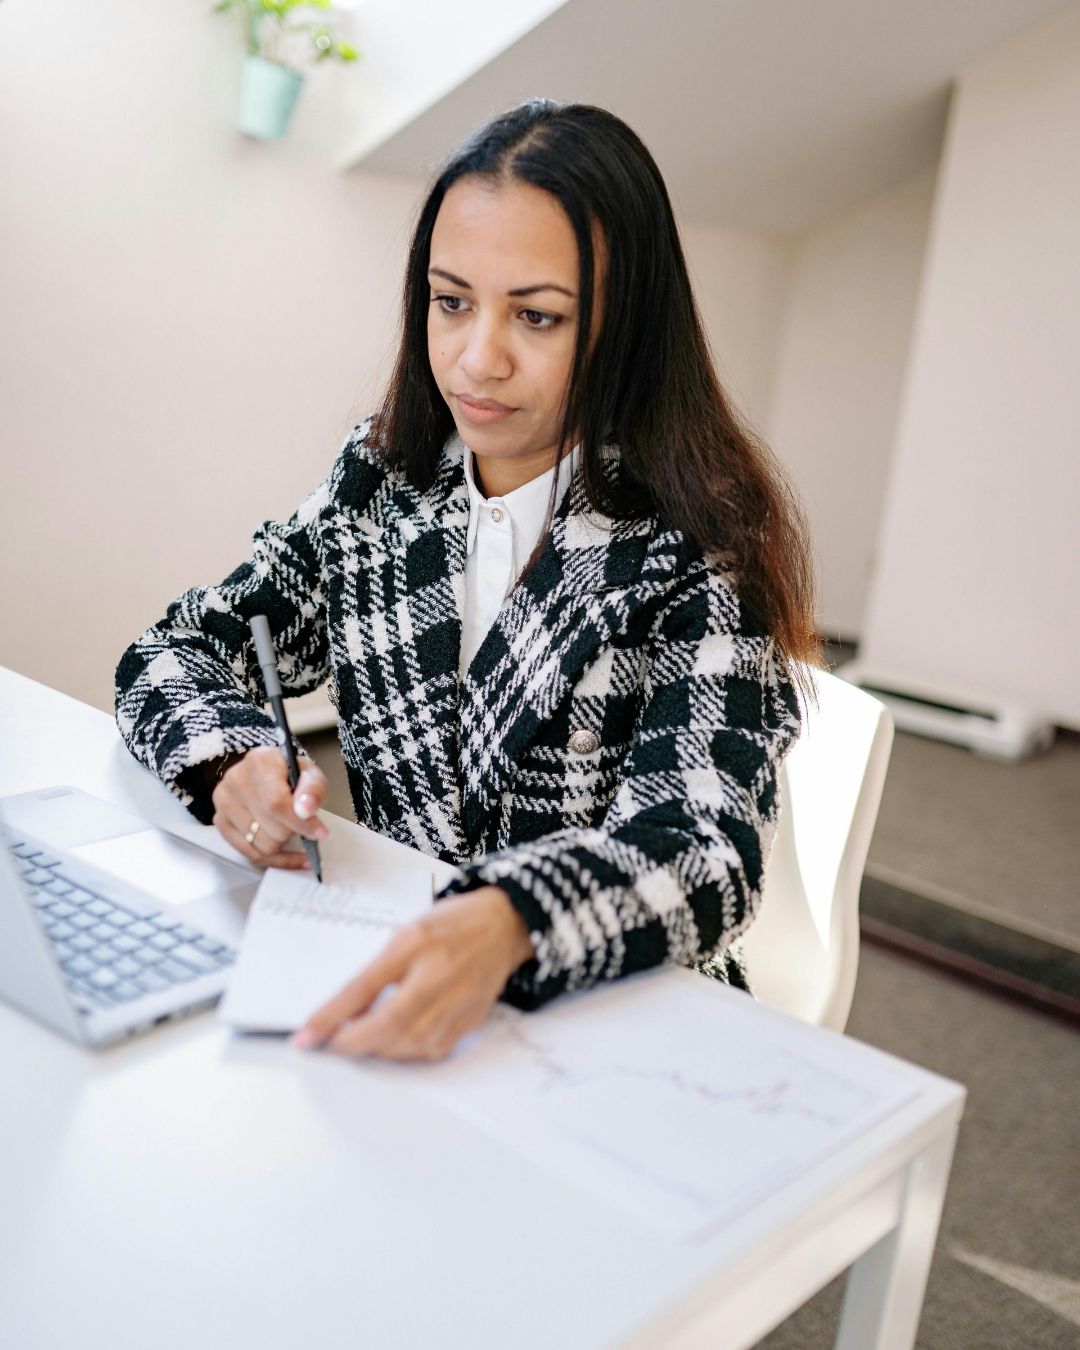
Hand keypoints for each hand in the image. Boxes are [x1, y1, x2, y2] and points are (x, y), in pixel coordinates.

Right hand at [212, 745, 329, 869]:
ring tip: (289, 829)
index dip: (301, 823)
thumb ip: (313, 789)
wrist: (267, 772)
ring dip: (283, 843)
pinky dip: (274, 859)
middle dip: (293, 832)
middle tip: (302, 824)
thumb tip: (306, 810)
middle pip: (270, 828)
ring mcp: (224, 802)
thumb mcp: (310, 773)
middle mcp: (236, 780)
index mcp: (260, 762)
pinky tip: (288, 853)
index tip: (320, 833)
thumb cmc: (289, 773)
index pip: (277, 804)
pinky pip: (249, 853)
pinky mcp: (220, 821)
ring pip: (261, 845)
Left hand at [294, 887, 534, 1061]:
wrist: (504, 925)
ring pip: (411, 1045)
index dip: (332, 1015)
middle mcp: (440, 975)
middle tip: (330, 1044)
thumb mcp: (405, 936)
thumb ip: (376, 973)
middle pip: (391, 1023)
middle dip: (354, 1042)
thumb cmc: (451, 926)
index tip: (305, 1037)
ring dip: (378, 1050)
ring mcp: (460, 1001)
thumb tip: (344, 1012)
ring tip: (359, 1042)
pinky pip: (432, 1051)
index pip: (365, 986)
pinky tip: (393, 1043)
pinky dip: (406, 1053)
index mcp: (417, 944)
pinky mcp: (470, 1021)